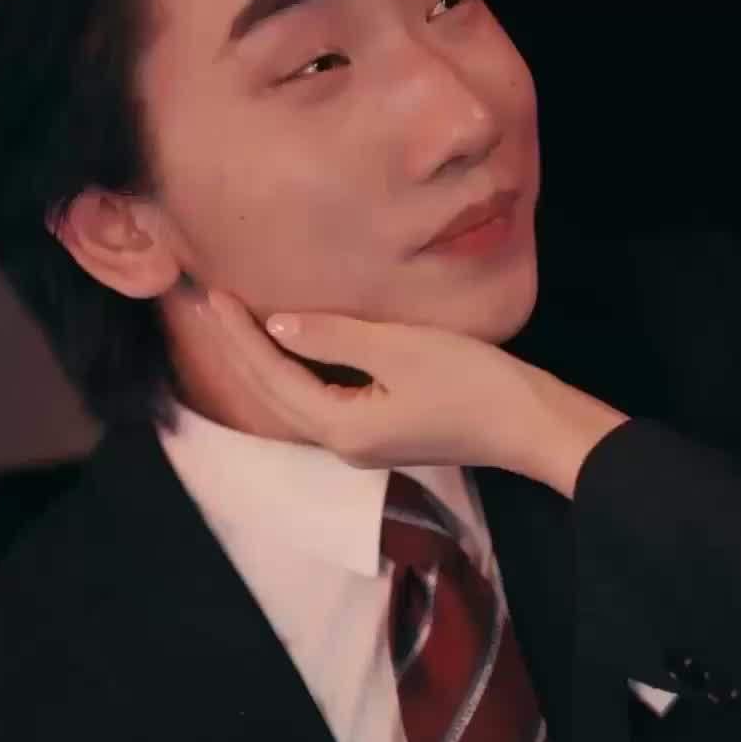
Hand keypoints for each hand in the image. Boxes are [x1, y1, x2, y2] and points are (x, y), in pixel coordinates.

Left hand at [198, 290, 630, 496]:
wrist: (531, 424)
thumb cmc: (472, 383)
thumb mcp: (400, 348)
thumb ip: (334, 336)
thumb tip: (277, 323)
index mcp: (340, 428)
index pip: (272, 377)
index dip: (240, 336)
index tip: (213, 296)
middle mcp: (343, 445)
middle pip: (275, 394)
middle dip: (241, 350)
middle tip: (209, 304)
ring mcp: (363, 443)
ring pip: (296, 399)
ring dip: (266, 361)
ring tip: (237, 322)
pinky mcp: (384, 431)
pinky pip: (322, 399)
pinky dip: (298, 370)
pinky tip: (292, 346)